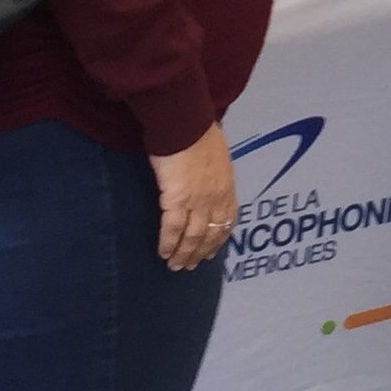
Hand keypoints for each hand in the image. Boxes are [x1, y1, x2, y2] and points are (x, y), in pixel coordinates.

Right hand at [150, 127, 237, 271]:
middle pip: (209, 234)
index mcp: (227, 187)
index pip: (226, 221)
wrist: (185, 124)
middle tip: (190, 266)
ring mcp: (198, 201)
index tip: (211, 252)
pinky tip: (164, 253)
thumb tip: (208, 178)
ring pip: (192, 236)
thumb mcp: (217, 156)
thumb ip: (215, 173)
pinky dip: (169, 244)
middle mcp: (216, 198)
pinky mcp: (176, 199)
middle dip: (200, 252)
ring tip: (175, 266)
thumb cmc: (198, 133)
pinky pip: (172, 229)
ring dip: (183, 254)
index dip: (218, 239)